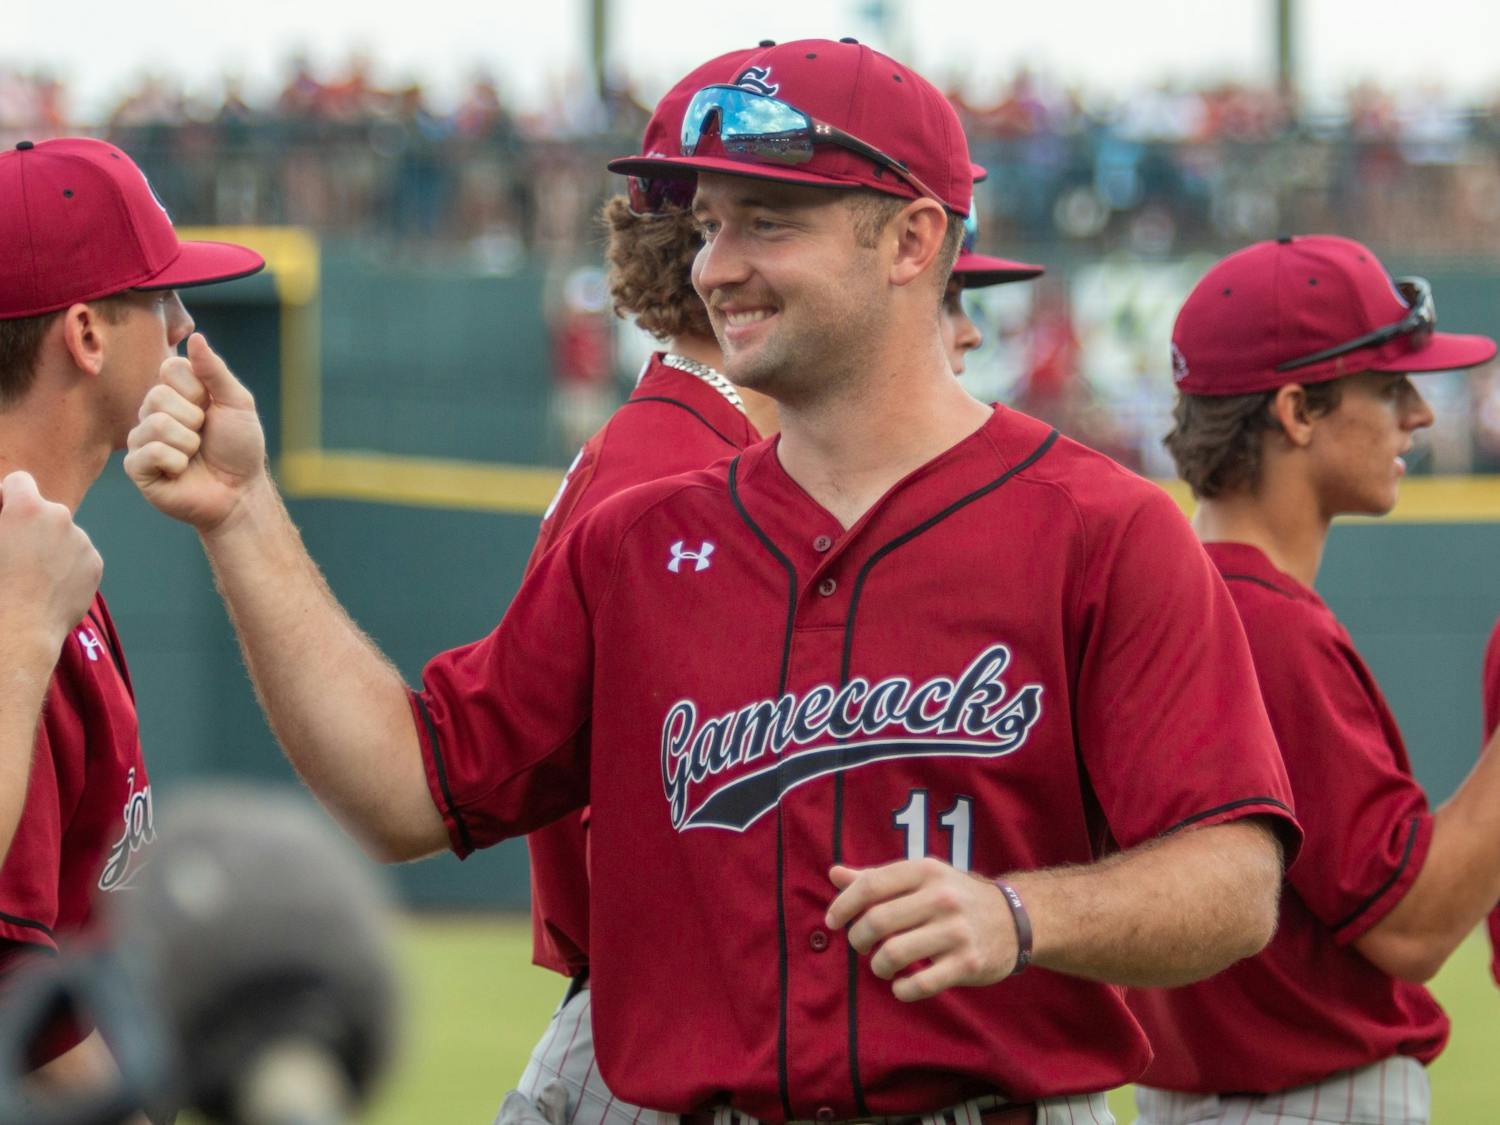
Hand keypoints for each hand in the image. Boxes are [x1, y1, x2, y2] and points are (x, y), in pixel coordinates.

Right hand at [0, 471, 101, 656]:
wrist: (21, 627)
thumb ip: (1, 516)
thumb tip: (7, 518)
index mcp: (27, 507)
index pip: (20, 481)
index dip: (9, 496)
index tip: (4, 513)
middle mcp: (59, 516)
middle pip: (45, 510)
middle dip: (32, 524)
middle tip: (17, 552)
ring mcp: (82, 540)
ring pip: (64, 535)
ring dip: (52, 546)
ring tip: (34, 575)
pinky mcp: (95, 562)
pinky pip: (79, 556)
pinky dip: (68, 565)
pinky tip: (51, 585)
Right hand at [124, 333, 266, 532]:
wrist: (240, 491)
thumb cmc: (239, 447)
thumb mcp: (237, 403)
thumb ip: (215, 370)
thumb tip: (196, 336)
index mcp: (174, 393)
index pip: (170, 369)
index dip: (198, 389)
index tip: (211, 407)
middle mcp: (153, 412)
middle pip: (158, 395)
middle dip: (194, 419)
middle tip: (204, 436)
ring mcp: (142, 439)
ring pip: (156, 424)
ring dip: (188, 443)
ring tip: (195, 455)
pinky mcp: (137, 467)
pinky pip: (148, 452)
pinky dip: (176, 462)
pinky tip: (182, 471)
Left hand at [825, 858, 1017, 1000]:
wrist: (1015, 919)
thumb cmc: (954, 897)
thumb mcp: (921, 878)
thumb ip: (877, 878)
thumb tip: (834, 874)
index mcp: (925, 870)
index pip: (870, 885)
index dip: (843, 905)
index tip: (832, 922)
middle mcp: (942, 897)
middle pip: (877, 921)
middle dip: (858, 939)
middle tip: (861, 945)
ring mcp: (957, 931)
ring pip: (893, 954)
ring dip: (877, 965)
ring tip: (882, 965)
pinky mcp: (968, 964)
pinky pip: (919, 984)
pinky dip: (901, 989)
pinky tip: (901, 985)